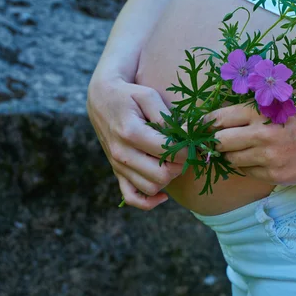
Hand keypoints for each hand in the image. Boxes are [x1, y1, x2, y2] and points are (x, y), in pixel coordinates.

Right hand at [87, 74, 185, 209]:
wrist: (101, 98)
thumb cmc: (129, 94)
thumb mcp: (149, 96)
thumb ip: (166, 118)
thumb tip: (184, 137)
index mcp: (130, 132)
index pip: (168, 152)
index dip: (188, 150)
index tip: (194, 142)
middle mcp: (121, 153)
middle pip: (162, 175)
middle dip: (180, 166)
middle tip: (185, 152)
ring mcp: (117, 165)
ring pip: (151, 188)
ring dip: (168, 179)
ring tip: (172, 161)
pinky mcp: (116, 172)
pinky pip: (132, 197)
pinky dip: (149, 201)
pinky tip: (163, 193)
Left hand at [204, 103, 295, 184]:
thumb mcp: (279, 104)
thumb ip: (252, 110)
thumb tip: (218, 118)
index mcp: (260, 112)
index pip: (218, 119)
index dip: (206, 124)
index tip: (201, 128)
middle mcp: (261, 134)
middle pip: (219, 142)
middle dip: (216, 142)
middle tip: (218, 141)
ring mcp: (268, 157)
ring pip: (232, 160)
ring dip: (233, 155)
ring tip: (245, 149)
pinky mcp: (275, 175)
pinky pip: (248, 173)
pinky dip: (250, 167)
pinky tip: (262, 159)